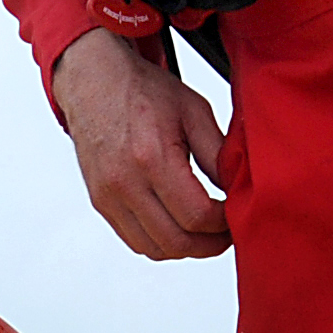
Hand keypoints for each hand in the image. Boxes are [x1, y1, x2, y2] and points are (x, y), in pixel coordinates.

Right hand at [51, 28, 231, 261]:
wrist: (94, 83)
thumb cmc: (143, 92)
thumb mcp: (194, 112)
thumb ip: (218, 154)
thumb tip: (238, 190)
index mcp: (151, 157)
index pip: (196, 215)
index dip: (224, 224)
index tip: (235, 215)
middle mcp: (124, 183)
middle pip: (176, 241)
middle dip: (210, 244)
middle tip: (227, 232)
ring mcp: (108, 196)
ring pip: (155, 248)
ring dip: (186, 248)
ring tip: (205, 233)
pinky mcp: (101, 202)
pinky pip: (135, 241)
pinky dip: (161, 243)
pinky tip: (178, 227)